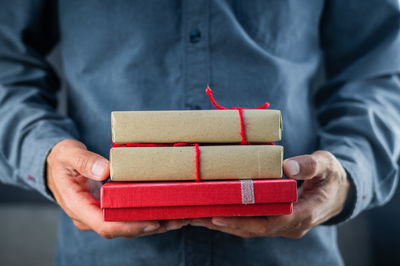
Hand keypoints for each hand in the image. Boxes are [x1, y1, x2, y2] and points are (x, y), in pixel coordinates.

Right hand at [47, 139, 187, 238]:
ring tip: (179, 219)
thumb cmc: (62, 159)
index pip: (104, 224)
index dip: (130, 226)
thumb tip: (105, 170)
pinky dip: (147, 215)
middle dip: (149, 227)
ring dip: (153, 223)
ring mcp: (98, 214)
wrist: (55, 165)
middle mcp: (89, 216)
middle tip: (176, 220)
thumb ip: (85, 161)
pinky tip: (167, 212)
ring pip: (128, 226)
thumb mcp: (69, 155)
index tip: (152, 222)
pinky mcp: (107, 209)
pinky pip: (128, 216)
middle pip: (121, 229)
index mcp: (77, 206)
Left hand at [190, 150, 349, 237]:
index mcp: (305, 214)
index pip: (271, 222)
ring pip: (251, 229)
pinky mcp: (277, 221)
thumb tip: (287, 166)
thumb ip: (309, 166)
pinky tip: (214, 213)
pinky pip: (253, 223)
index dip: (244, 220)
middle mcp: (292, 225)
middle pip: (255, 229)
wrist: (340, 192)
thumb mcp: (327, 166)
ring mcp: (284, 225)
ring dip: (225, 224)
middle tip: (197, 216)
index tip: (219, 215)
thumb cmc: (333, 177)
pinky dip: (233, 219)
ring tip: (197, 216)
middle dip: (225, 224)